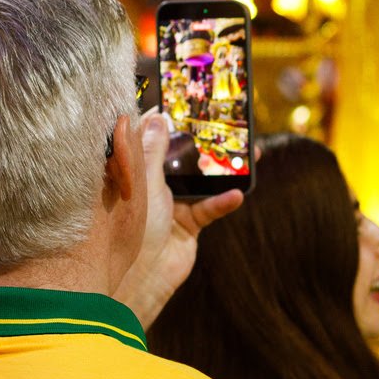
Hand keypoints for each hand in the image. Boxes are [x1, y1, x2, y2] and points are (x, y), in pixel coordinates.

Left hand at [115, 113, 243, 329]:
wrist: (137, 280)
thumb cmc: (130, 230)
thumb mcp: (143, 182)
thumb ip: (153, 151)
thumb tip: (160, 117)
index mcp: (133, 172)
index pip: (148, 137)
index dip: (164, 118)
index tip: (182, 98)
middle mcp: (151, 185)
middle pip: (180, 155)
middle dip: (202, 139)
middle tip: (225, 119)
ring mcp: (171, 205)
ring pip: (200, 179)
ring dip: (222, 167)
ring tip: (248, 150)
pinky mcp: (188, 225)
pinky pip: (209, 209)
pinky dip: (223, 202)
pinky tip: (236, 194)